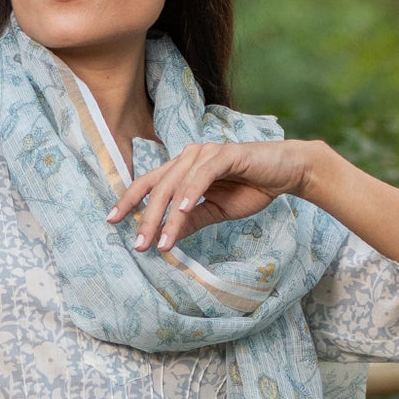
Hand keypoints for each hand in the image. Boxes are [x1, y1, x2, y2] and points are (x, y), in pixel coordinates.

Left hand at [106, 137, 320, 251]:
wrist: (286, 173)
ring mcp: (207, 153)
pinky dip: (192, 192)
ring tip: (161, 241)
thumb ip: (191, 219)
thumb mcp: (215, 211)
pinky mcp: (226, 154)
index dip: (129, 201)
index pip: (149, 184)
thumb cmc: (251, 188)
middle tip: (139, 245)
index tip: (112, 221)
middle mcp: (190, 156)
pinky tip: (183, 210)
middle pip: (159, 187)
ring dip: (168, 216)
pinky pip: (203, 174)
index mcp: (183, 168)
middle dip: (147, 218)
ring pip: (178, 185)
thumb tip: (165, 237)